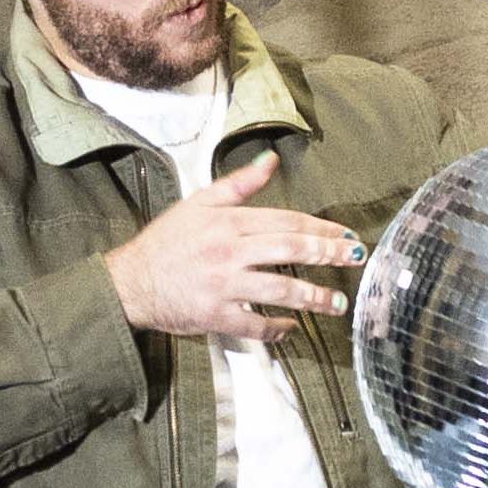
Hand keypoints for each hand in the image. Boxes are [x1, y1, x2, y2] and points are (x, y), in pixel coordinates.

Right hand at [103, 150, 364, 343]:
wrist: (130, 281)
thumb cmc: (166, 241)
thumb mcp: (199, 202)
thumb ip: (239, 184)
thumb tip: (271, 159)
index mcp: (228, 221)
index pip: (286, 221)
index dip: (320, 227)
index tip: (346, 234)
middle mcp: (229, 251)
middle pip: (290, 249)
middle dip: (328, 253)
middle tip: (357, 258)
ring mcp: (223, 285)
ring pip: (279, 289)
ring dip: (313, 296)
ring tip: (336, 302)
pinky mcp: (214, 315)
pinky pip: (254, 324)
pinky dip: (276, 327)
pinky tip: (292, 328)